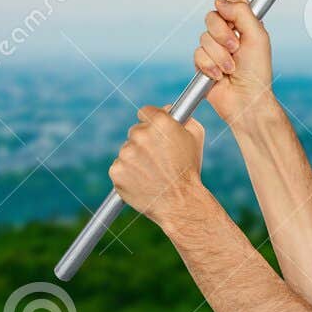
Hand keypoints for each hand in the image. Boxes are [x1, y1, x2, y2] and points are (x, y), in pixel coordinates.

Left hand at [109, 105, 206, 227]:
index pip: (145, 112)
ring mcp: (126, 153)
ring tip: (151, 172)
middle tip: (156, 157)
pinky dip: (128, 173)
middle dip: (144, 141)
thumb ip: (183, 117)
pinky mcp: (116, 171)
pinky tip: (142, 180)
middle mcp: (140, 134)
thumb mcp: (195, 136)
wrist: (179, 202)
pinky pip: (119, 167)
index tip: (154, 131)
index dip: (151, 122)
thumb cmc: (189, 169)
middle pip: (135, 131)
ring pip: (127, 150)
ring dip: (135, 158)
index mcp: (160, 123)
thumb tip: (167, 109)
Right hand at [194, 0, 277, 128]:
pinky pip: (197, 54)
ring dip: (219, 55)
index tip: (233, 16)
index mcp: (243, 23)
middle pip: (212, 16)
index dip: (228, 3)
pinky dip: (210, 66)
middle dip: (223, 34)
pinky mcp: (203, 62)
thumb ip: (241, 12)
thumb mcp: (257, 35)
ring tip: (231, 68)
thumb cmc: (257, 70)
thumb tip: (220, 0)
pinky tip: (219, 76)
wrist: (246, 99)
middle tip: (235, 47)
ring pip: (204, 37)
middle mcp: (228, 32)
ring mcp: (214, 47)